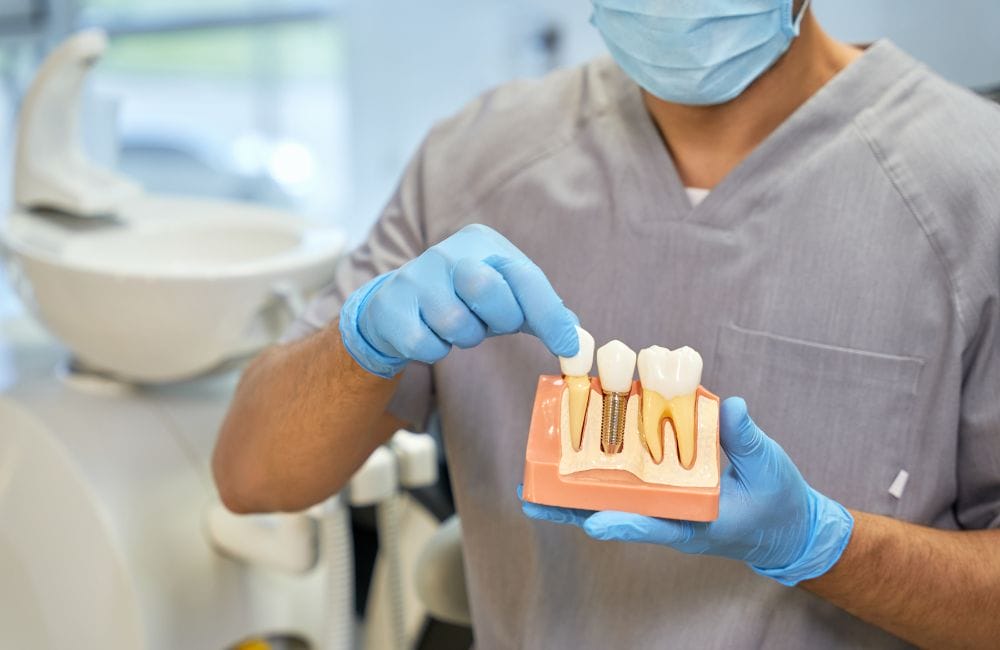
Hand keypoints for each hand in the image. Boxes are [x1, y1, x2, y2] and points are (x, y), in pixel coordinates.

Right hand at [340, 224, 578, 377]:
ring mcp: (415, 277)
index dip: (548, 313)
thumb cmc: (462, 300)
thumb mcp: (505, 297)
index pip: (523, 274)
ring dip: (465, 337)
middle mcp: (446, 252)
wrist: (396, 306)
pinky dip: (435, 350)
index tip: (567, 346)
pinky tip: (429, 334)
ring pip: (456, 323)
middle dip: (498, 318)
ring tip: (456, 326)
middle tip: (490, 323)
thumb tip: (577, 338)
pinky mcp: (392, 308)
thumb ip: (542, 312)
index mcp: (482, 242)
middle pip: (487, 289)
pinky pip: (427, 344)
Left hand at [521, 397, 854, 585]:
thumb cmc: (778, 501)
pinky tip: (570, 456)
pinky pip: (624, 484)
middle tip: (531, 499)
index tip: (594, 523)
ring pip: (612, 500)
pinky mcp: (663, 491)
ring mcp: (664, 504)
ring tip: (533, 483)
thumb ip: (746, 439)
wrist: (786, 524)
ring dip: (574, 491)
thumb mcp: (768, 468)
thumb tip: (730, 406)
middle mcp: (672, 515)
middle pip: (615, 514)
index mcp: (697, 521)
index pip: (656, 524)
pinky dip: (598, 472)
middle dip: (573, 509)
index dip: (625, 524)